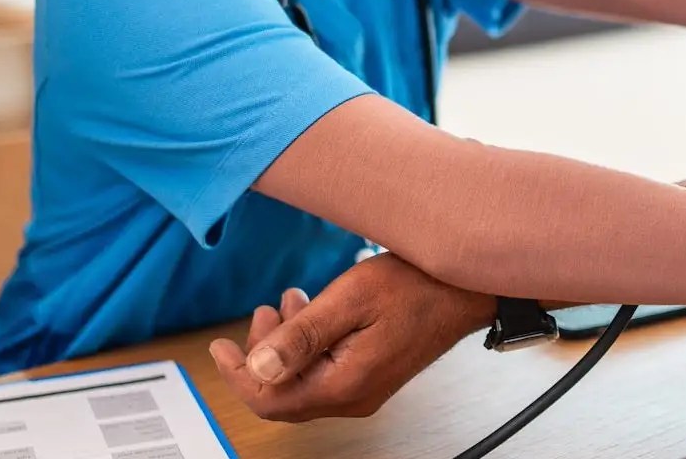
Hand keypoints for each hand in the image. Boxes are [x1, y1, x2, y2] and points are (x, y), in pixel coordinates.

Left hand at [207, 253, 495, 420]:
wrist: (466, 289)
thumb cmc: (418, 286)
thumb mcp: (349, 299)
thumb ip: (301, 336)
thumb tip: (258, 366)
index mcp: (344, 384)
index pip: (270, 399)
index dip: (238, 374)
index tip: (220, 347)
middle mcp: (353, 396)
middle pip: (283, 394)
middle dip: (262, 354)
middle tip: (262, 314)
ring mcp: (363, 389)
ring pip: (302, 381)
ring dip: (285, 345)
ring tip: (287, 305)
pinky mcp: (371, 376)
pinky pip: (323, 372)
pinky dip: (308, 345)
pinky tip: (312, 312)